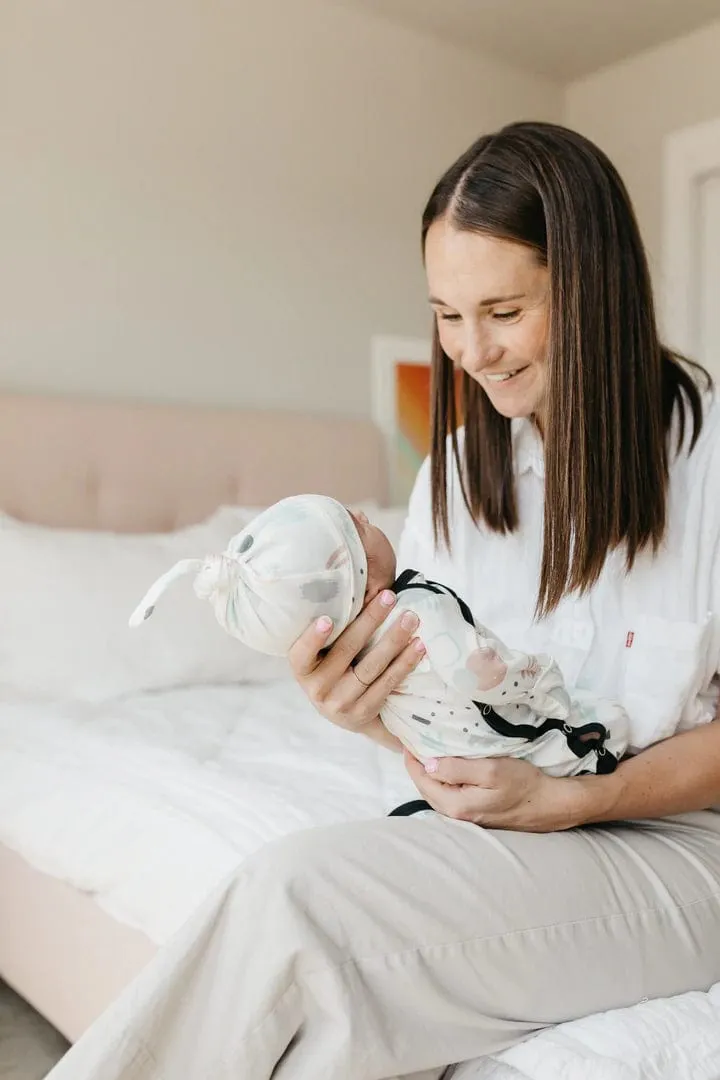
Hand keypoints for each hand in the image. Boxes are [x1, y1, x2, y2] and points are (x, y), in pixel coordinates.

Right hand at [288, 589, 425, 734]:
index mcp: (303, 669)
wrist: (346, 715)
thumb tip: (357, 586)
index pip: (302, 654)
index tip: (327, 619)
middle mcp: (318, 688)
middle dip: (370, 620)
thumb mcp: (321, 656)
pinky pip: (388, 683)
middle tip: (389, 596)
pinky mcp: (364, 712)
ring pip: (371, 667)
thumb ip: (333, 631)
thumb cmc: (333, 671)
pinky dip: (405, 662)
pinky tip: (418, 645)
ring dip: (394, 640)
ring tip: (411, 619)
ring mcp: (341, 703)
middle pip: (346, 650)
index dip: (313, 638)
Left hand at [404, 752, 582, 831]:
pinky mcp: (475, 812)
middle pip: (425, 787)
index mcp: (456, 804)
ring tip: (428, 750)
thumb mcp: (490, 770)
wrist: (549, 803)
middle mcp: (457, 815)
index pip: (421, 780)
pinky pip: (450, 794)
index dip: (412, 758)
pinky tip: (447, 766)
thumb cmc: (523, 784)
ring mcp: (466, 815)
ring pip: (437, 791)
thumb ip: (456, 769)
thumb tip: (428, 764)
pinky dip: (443, 780)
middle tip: (414, 741)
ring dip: (430, 772)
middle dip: (417, 765)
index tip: (408, 739)